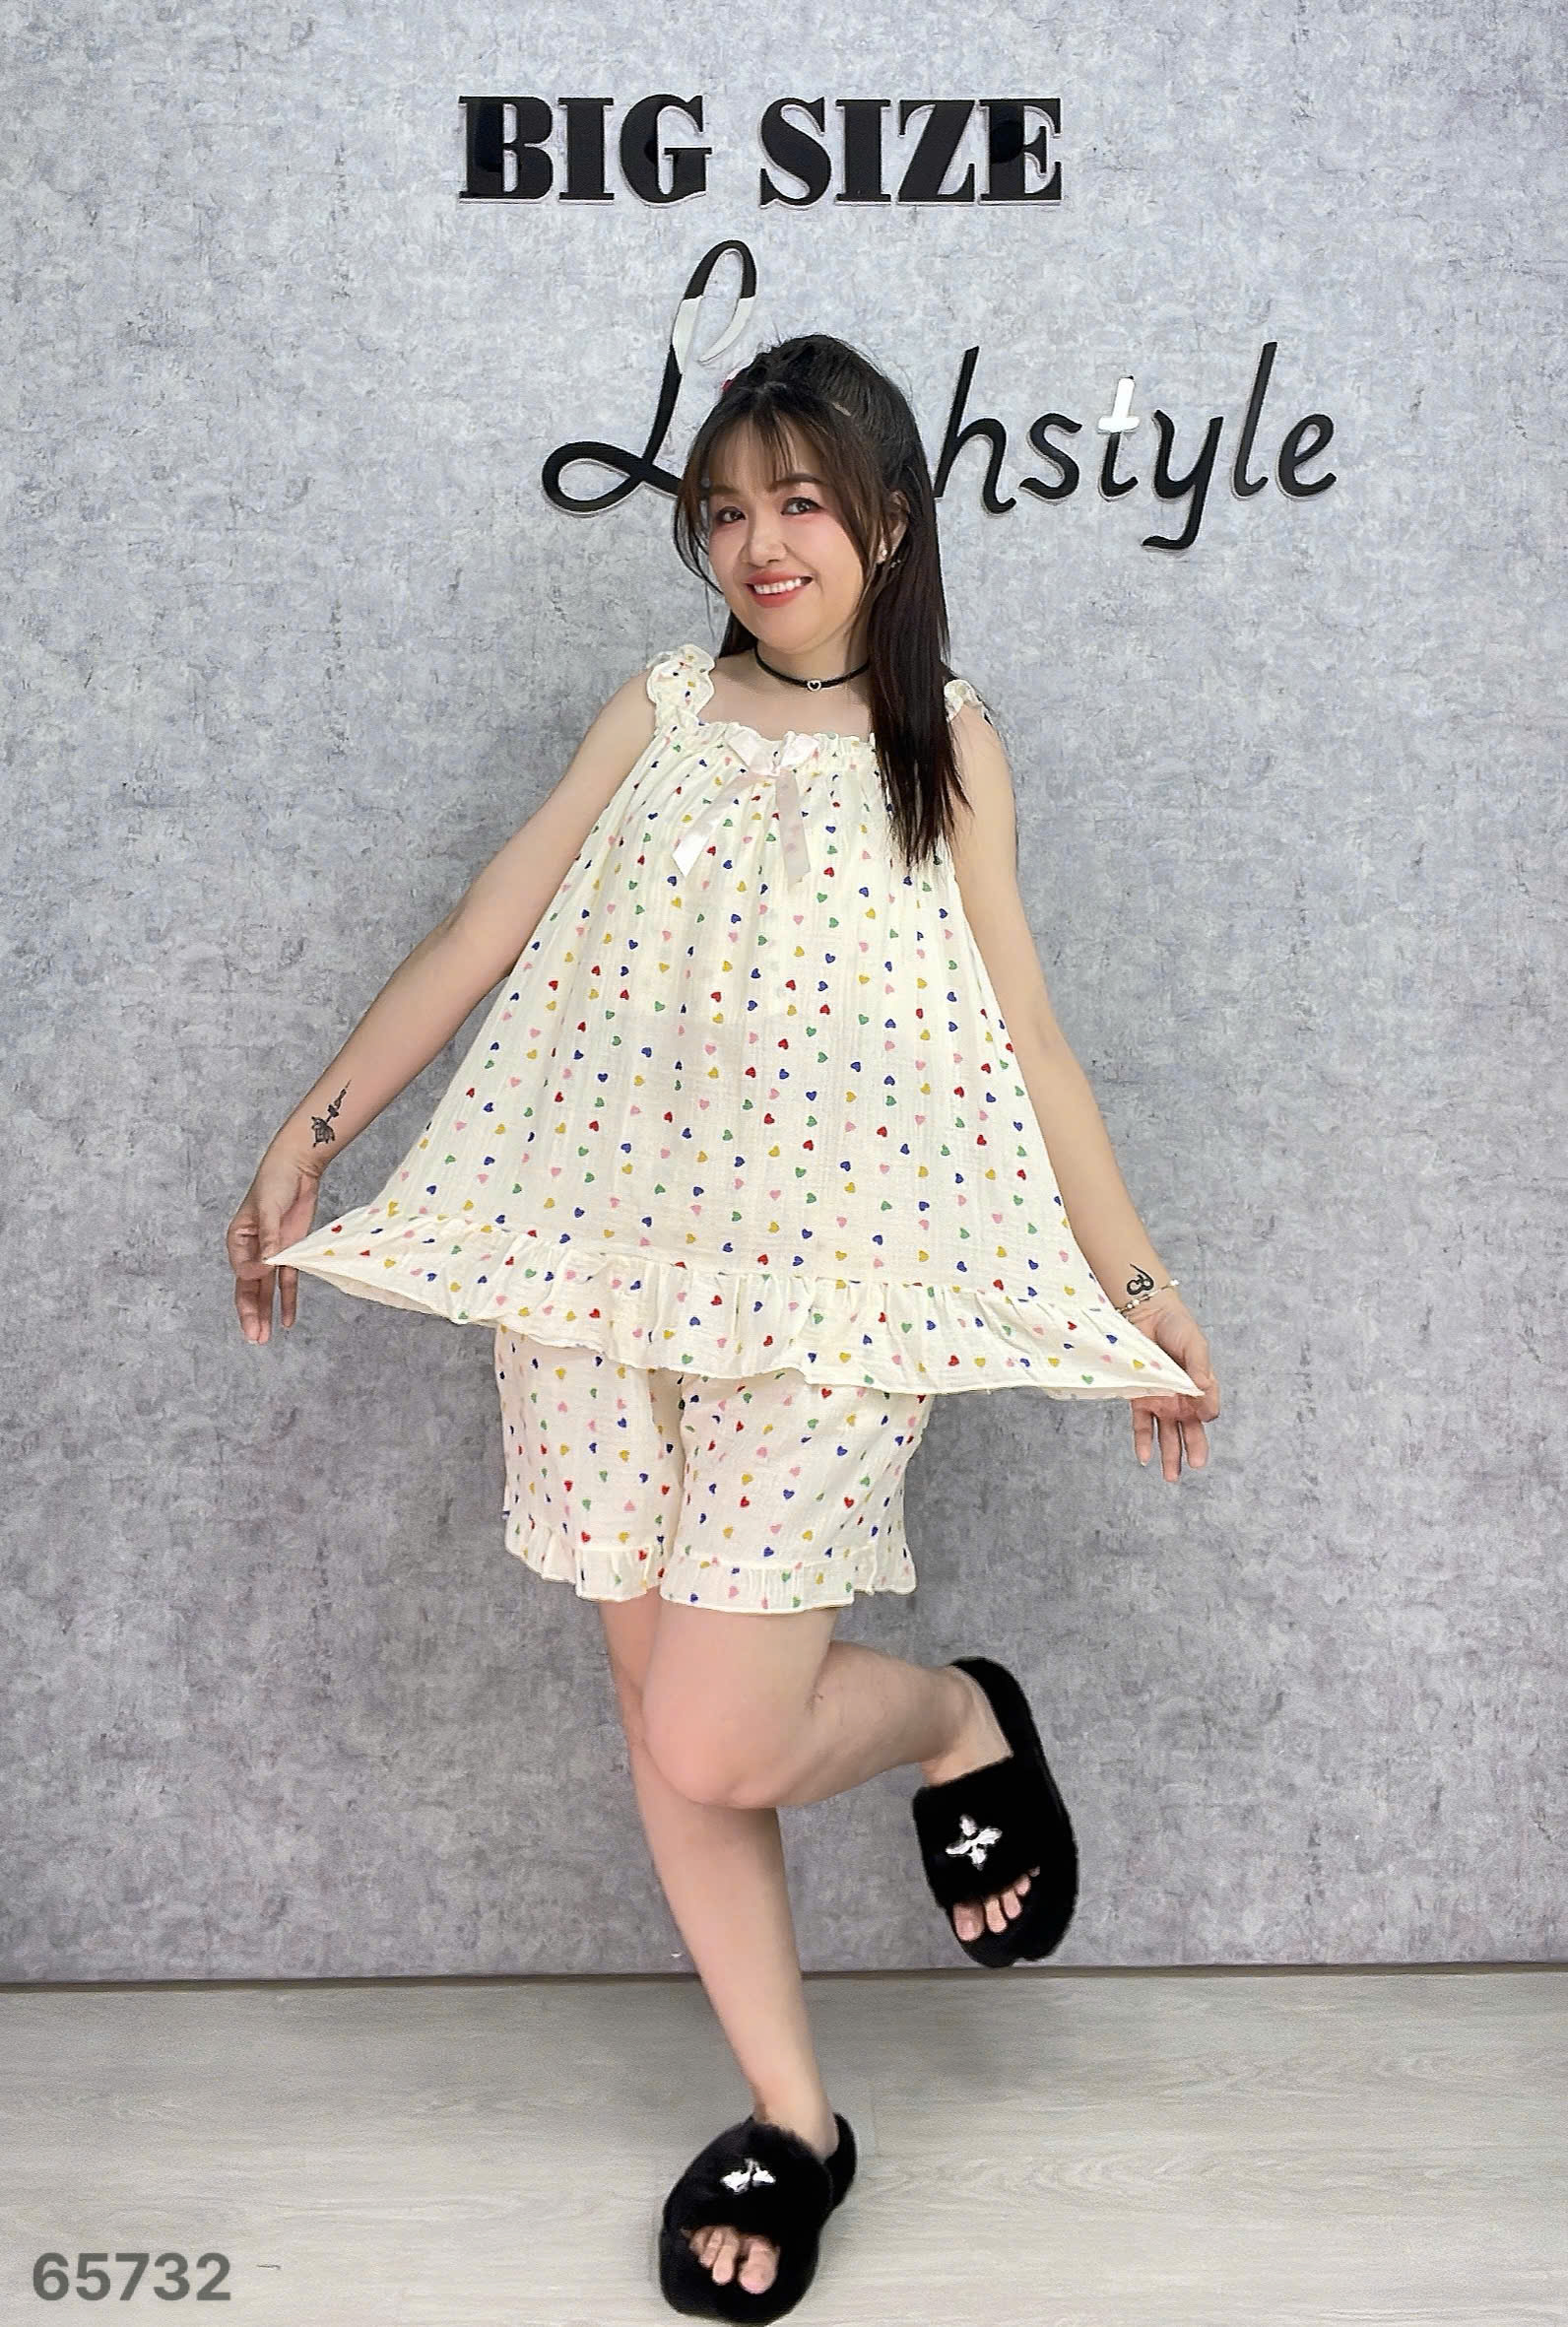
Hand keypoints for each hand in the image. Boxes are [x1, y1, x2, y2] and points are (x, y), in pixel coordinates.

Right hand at [227, 1148, 325, 1343]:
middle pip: (249, 1287)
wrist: (297, 1168)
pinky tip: (287, 1321)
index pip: (241, 1268)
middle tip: (255, 1337)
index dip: (251, 1277)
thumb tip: (266, 1266)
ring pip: (265, 1290)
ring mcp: (271, 1254)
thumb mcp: (268, 1209)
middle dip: (251, 1313)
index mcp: (237, 1239)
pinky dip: (287, 1300)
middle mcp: (252, 1251)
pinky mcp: (291, 1253)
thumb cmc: (275, 1182)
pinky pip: (287, 1282)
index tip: (263, 1271)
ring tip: (264, 1338)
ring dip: (266, 1313)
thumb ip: (269, 1239)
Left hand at [1122, 1294, 1218, 1478]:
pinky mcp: (1140, 1399)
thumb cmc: (1176, 1327)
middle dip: (1193, 1450)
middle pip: (1189, 1431)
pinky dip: (1143, 1441)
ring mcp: (1161, 1401)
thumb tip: (1203, 1390)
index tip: (1204, 1416)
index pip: (1207, 1411)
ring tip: (1171, 1476)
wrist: (1146, 1314)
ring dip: (1169, 1455)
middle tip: (1196, 1466)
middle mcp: (1182, 1400)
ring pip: (1166, 1435)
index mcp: (1200, 1388)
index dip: (1206, 1415)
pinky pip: (1141, 1425)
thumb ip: (1200, 1368)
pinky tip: (1145, 1457)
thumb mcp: (1196, 1345)